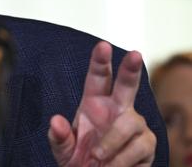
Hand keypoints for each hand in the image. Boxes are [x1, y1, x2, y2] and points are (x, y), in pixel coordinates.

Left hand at [48, 41, 155, 165]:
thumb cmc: (79, 161)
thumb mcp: (63, 150)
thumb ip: (58, 137)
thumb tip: (54, 121)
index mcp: (94, 103)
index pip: (98, 78)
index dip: (100, 61)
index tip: (102, 46)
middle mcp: (117, 109)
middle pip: (126, 84)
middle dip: (131, 69)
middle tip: (135, 54)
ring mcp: (134, 125)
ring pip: (129, 123)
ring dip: (111, 141)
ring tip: (98, 157)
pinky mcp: (147, 143)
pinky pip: (138, 146)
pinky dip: (122, 159)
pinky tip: (112, 166)